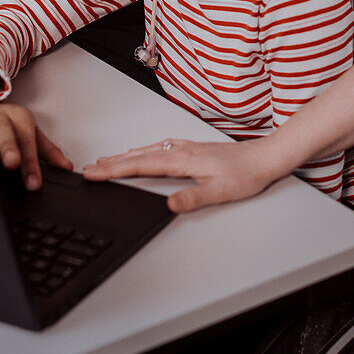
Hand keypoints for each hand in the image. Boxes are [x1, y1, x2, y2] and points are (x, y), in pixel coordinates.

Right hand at [0, 104, 72, 190]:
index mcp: (20, 118)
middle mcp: (0, 118)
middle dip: (9, 148)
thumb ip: (49, 152)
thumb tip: (66, 168)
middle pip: (5, 132)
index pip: (28, 141)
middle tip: (13, 164)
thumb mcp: (32, 136)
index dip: (31, 163)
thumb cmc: (11, 127)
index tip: (34, 185)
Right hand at [83, 136, 284, 212]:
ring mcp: (186, 148)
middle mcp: (181, 151)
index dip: (115, 170)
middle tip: (89, 168)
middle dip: (112, 162)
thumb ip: (193, 198)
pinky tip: (144, 152)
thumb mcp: (219, 192)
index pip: (141, 166)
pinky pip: (160, 148)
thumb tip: (169, 204)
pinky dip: (144, 151)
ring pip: (148, 150)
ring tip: (107, 161)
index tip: (94, 173)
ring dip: (126, 156)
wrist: (263, 158)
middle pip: (139, 156)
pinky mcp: (194, 149)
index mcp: (182, 160)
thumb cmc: (245, 174)